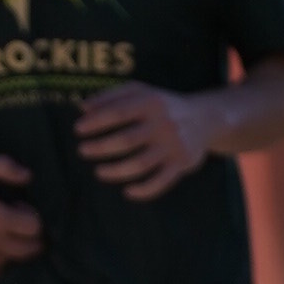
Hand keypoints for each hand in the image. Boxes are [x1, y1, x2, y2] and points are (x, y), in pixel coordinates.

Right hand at [0, 151, 43, 277]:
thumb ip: (3, 166)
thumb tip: (28, 176)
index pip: (34, 226)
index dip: (30, 214)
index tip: (16, 206)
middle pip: (30, 249)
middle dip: (30, 236)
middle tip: (17, 223)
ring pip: (12, 261)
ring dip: (13, 249)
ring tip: (2, 234)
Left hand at [75, 81, 208, 198]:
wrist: (205, 118)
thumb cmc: (162, 105)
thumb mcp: (140, 91)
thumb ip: (111, 96)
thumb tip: (82, 108)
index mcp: (151, 103)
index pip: (119, 113)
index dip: (96, 122)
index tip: (78, 130)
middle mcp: (163, 124)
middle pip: (127, 140)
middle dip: (101, 147)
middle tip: (82, 151)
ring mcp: (173, 145)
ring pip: (141, 164)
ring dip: (116, 171)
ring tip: (98, 172)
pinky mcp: (182, 163)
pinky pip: (161, 182)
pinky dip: (144, 190)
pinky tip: (127, 192)